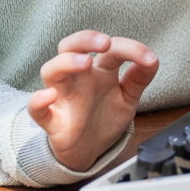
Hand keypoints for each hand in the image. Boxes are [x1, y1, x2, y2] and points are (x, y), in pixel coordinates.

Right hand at [28, 30, 158, 171]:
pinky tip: (49, 97)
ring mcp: (63, 98)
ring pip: (51, 71)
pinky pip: (36, 109)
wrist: (89, 151)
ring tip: (85, 62)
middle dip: (85, 39)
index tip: (149, 59)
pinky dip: (38, 101)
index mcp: (100, 71)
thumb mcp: (127, 97)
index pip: (110, 50)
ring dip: (65, 63)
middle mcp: (79, 79)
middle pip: (70, 47)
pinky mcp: (52, 121)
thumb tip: (153, 59)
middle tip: (105, 43)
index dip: (130, 49)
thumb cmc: (105, 118)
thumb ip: (139, 78)